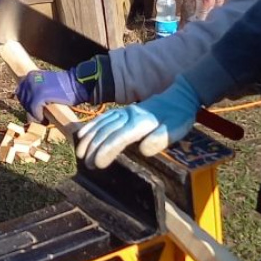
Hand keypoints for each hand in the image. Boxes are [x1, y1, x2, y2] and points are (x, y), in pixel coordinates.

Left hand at [16, 59, 99, 120]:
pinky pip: (34, 110)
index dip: (26, 103)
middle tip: (39, 117)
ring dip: (35, 115)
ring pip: (28, 106)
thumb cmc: (65, 87)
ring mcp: (34, 87)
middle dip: (30, 110)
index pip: (20, 92)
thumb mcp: (46, 84)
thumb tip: (27, 106)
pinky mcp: (40, 95)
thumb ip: (35, 90)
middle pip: (22, 100)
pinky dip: (38, 117)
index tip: (33, 110)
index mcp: (30, 75)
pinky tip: (45, 119)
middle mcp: (30, 79)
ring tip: (43, 119)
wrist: (77, 85)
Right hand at [74, 77, 200, 170]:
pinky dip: (91, 126)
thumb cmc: (179, 116)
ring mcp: (125, 111)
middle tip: (87, 164)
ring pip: (102, 124)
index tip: (97, 164)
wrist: (180, 96)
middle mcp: (129, 115)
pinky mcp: (123, 111)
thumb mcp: (177, 128)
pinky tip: (83, 134)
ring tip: (80, 153)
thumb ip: (160, 138)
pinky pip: (103, 117)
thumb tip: (143, 150)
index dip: (106, 150)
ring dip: (89, 138)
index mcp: (142, 122)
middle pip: (107, 131)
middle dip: (94, 147)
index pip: (119, 137)